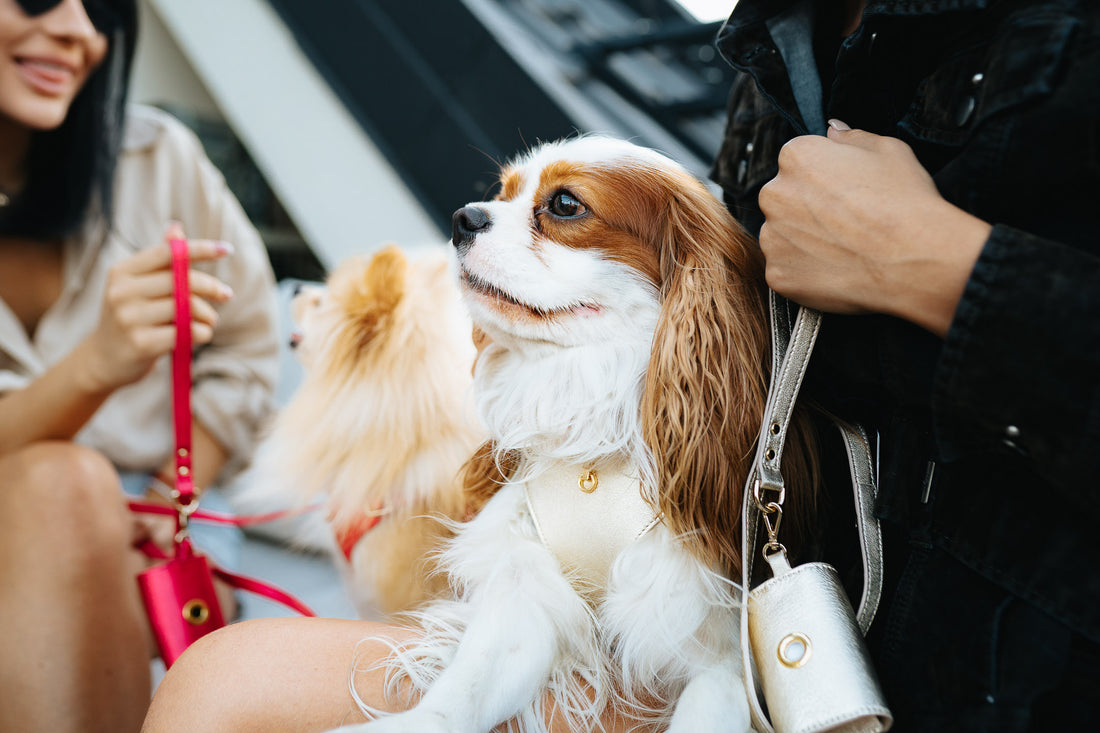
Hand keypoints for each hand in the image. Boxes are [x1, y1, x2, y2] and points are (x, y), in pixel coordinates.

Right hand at [79, 224, 234, 392]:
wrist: (102, 360)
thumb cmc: (131, 317)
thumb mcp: (138, 286)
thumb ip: (160, 261)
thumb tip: (176, 227)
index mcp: (122, 272)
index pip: (167, 253)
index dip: (200, 249)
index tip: (228, 249)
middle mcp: (122, 292)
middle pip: (181, 280)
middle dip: (211, 287)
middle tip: (227, 295)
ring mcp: (129, 318)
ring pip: (187, 308)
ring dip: (208, 315)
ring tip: (210, 320)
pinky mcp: (141, 343)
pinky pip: (187, 332)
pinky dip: (202, 333)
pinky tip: (199, 335)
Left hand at [758, 120, 990, 336]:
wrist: (915, 260)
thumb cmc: (905, 202)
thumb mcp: (888, 150)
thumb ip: (851, 137)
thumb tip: (833, 130)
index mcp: (796, 157)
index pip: (797, 162)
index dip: (823, 177)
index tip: (844, 191)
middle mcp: (774, 195)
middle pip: (784, 199)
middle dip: (807, 209)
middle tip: (844, 222)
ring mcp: (772, 238)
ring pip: (782, 236)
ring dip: (803, 240)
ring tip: (843, 248)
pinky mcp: (777, 275)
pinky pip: (786, 270)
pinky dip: (805, 272)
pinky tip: (836, 270)